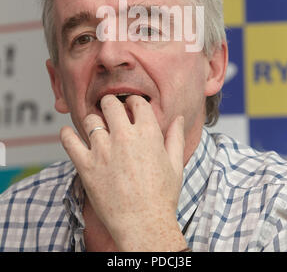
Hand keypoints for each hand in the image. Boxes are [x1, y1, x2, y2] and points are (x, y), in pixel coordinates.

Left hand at [60, 95, 186, 251]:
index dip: (133, 102)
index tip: (130, 107)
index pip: (136, 102)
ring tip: (95, 127)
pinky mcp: (86, 165)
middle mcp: (124, 137)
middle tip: (110, 110)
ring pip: (90, 119)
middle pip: (110, 104)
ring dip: (93, 120)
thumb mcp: (176, 165)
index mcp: (148, 133)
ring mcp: (103, 150)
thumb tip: (179, 119)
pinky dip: (66, 134)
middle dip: (110, 104)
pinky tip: (68, 133)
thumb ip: (175, 138)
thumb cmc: (162, 197)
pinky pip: (69, 141)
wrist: (144, 225)